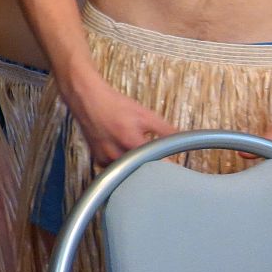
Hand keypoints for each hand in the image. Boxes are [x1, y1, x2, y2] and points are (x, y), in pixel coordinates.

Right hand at [63, 75, 178, 166]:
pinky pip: (117, 169)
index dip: (167, 168)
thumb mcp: (145, 114)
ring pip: (128, 172)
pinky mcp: (98, 160)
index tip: (174, 169)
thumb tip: (185, 140)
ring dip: (137, 166)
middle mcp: (116, 154)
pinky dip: (124, 164)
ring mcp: (105, 159)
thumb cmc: (114, 105)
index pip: (156, 165)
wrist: (87, 99)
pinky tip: (125, 153)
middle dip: (151, 168)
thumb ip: (167, 130)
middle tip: (159, 162)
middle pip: (142, 172)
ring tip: (139, 154)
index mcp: (131, 143)